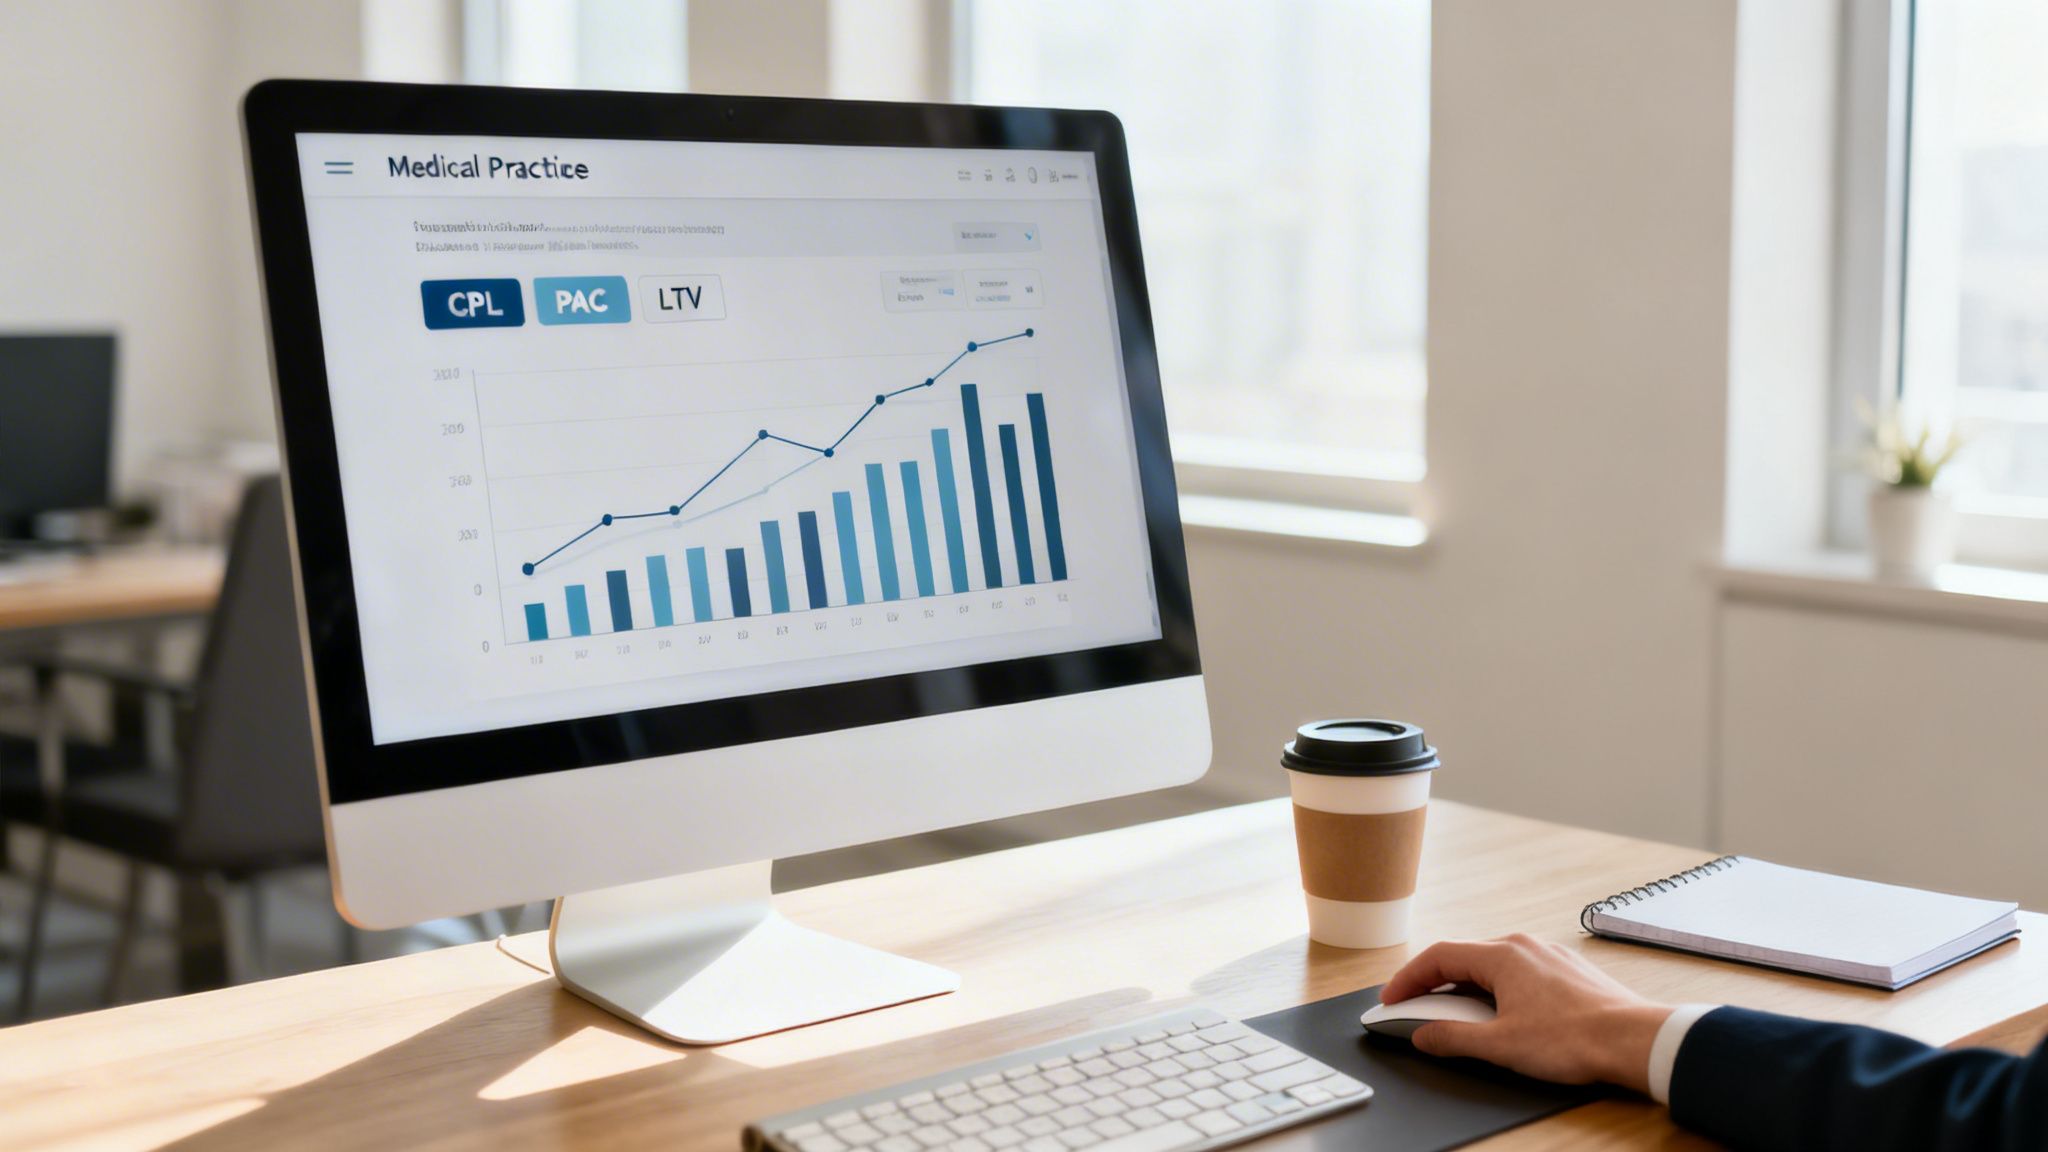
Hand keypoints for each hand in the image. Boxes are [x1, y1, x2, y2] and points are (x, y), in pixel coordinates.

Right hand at [1380, 934, 1672, 1092]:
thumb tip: (1424, 1035)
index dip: (1408, 979)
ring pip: (1491, 964)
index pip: (1438, 956)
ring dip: (1464, 987)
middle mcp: (1523, 946)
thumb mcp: (1501, 1045)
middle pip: (1463, 956)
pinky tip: (1498, 1013)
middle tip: (1414, 1007)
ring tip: (1453, 1014)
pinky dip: (1494, 989)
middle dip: (1433, 982)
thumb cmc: (1575, 1039)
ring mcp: (1547, 956)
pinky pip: (1516, 972)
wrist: (1635, 1040)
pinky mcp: (1566, 971)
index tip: (1391, 1000)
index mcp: (1502, 955)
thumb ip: (1454, 1038)